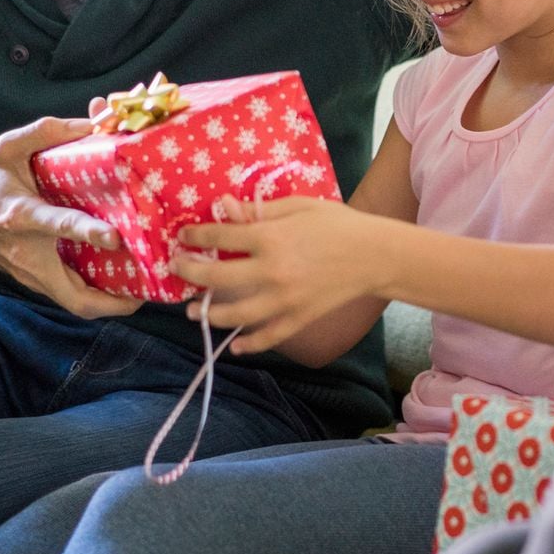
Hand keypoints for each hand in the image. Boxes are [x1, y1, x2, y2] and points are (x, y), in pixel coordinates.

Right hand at [0, 117, 141, 319]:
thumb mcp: (9, 148)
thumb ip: (48, 132)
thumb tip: (92, 122)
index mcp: (22, 216)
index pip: (58, 226)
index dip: (87, 232)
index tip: (115, 236)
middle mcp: (29, 255)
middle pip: (74, 297)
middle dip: (113, 301)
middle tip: (148, 289)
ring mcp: (31, 274)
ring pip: (75, 302)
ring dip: (109, 301)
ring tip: (145, 288)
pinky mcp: (33, 279)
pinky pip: (68, 294)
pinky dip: (95, 293)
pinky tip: (121, 280)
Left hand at [172, 197, 386, 354]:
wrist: (375, 255)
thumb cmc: (337, 224)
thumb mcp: (298, 207)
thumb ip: (259, 210)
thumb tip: (223, 208)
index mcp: (271, 238)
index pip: (220, 237)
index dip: (195, 236)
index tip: (183, 236)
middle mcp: (272, 271)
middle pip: (217, 277)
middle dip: (190, 272)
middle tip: (177, 269)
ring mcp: (284, 300)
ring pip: (234, 314)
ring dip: (209, 314)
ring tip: (193, 312)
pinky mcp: (298, 318)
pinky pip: (267, 337)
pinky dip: (249, 344)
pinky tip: (235, 346)